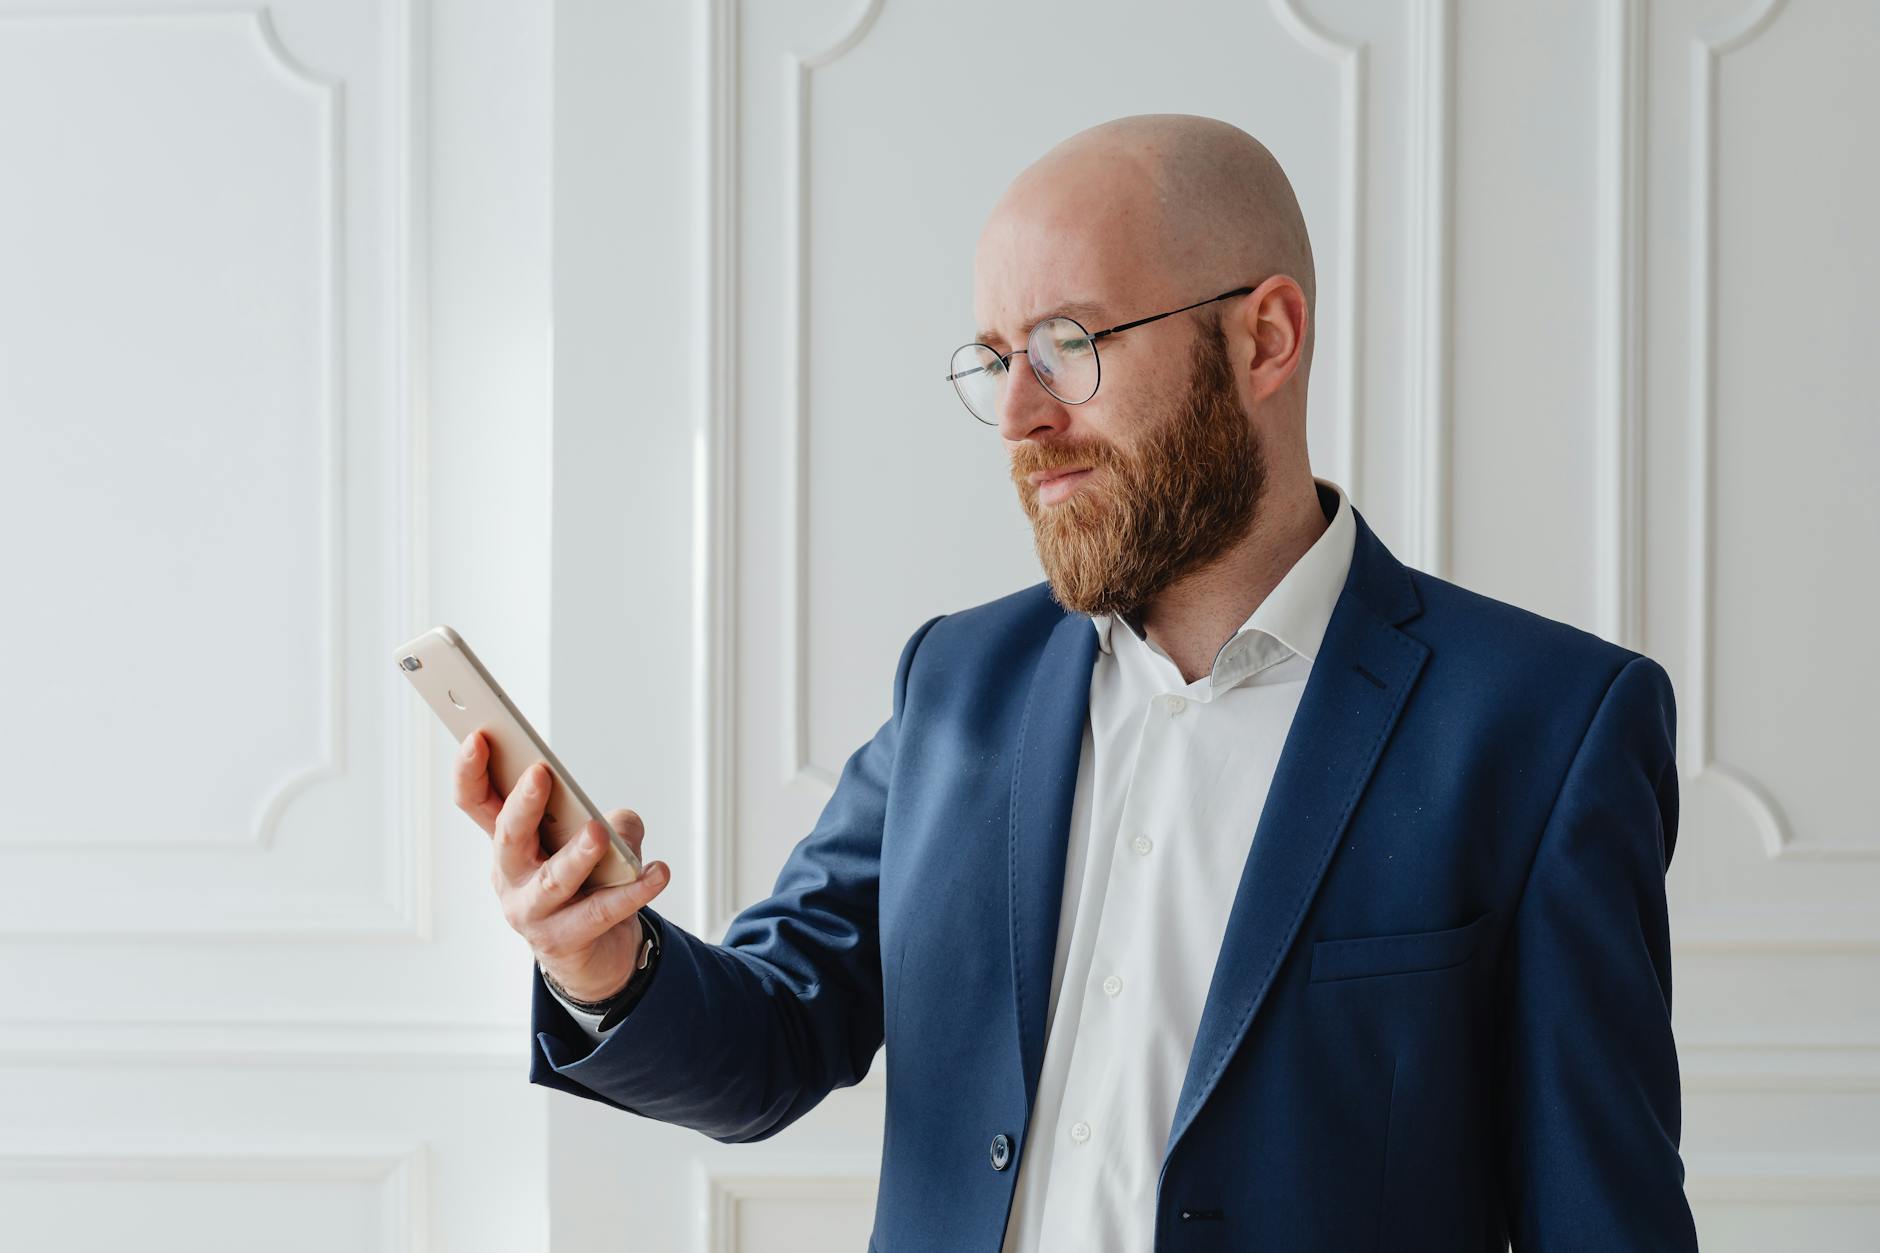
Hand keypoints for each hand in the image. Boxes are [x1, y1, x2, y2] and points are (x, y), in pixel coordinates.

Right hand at [453, 729, 672, 1001]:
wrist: (593, 953)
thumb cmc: (586, 881)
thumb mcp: (592, 840)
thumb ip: (610, 822)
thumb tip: (616, 826)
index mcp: (508, 842)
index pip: (476, 801)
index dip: (471, 770)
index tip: (479, 735)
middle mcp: (510, 876)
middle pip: (508, 836)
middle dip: (523, 804)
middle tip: (541, 772)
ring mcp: (532, 913)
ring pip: (553, 880)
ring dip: (576, 854)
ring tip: (598, 832)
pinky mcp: (564, 940)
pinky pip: (600, 912)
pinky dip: (633, 891)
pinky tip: (659, 871)